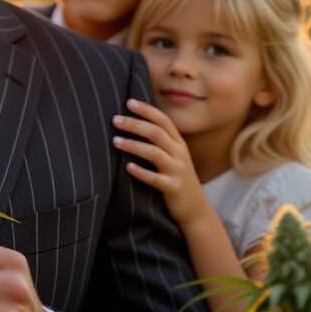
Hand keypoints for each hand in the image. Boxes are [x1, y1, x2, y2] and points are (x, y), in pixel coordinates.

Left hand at [112, 99, 210, 227]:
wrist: (195, 208)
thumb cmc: (175, 177)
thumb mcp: (172, 156)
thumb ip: (159, 141)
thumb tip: (133, 122)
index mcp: (178, 143)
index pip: (163, 120)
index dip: (147, 110)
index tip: (129, 102)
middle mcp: (179, 154)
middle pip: (156, 133)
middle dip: (135, 124)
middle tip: (115, 120)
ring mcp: (178, 171)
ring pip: (155, 153)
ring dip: (133, 146)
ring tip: (115, 141)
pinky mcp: (174, 187)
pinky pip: (156, 179)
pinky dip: (141, 172)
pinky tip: (127, 167)